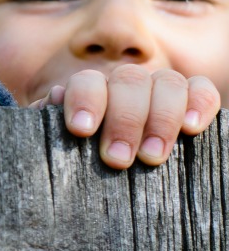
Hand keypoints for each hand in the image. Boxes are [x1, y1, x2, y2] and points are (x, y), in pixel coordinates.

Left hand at [30, 65, 220, 168]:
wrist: (109, 169)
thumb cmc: (78, 160)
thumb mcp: (57, 147)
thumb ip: (49, 126)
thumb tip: (53, 100)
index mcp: (90, 90)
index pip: (87, 81)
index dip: (85, 101)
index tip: (81, 130)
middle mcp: (124, 84)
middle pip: (130, 81)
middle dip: (124, 119)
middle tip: (117, 159)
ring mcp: (159, 89)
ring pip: (167, 83)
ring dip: (161, 118)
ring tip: (152, 157)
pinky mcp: (191, 101)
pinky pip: (201, 90)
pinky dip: (200, 104)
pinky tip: (192, 129)